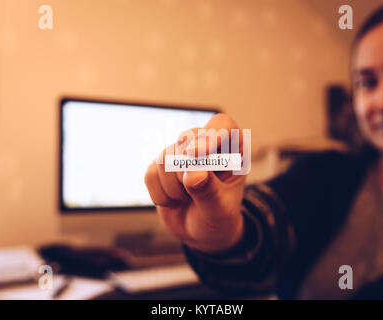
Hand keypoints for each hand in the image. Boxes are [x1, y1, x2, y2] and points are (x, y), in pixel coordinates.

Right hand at [144, 113, 246, 253]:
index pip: (222, 125)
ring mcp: (180, 153)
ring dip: (174, 188)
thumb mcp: (220, 209)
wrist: (201, 231)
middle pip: (187, 140)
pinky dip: (160, 194)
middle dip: (186, 171)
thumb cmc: (219, 217)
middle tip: (194, 192)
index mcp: (232, 148)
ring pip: (165, 159)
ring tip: (188, 199)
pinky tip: (174, 200)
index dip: (209, 135)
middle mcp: (205, 144)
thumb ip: (209, 191)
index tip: (197, 153)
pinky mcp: (160, 166)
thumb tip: (192, 173)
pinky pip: (150, 174)